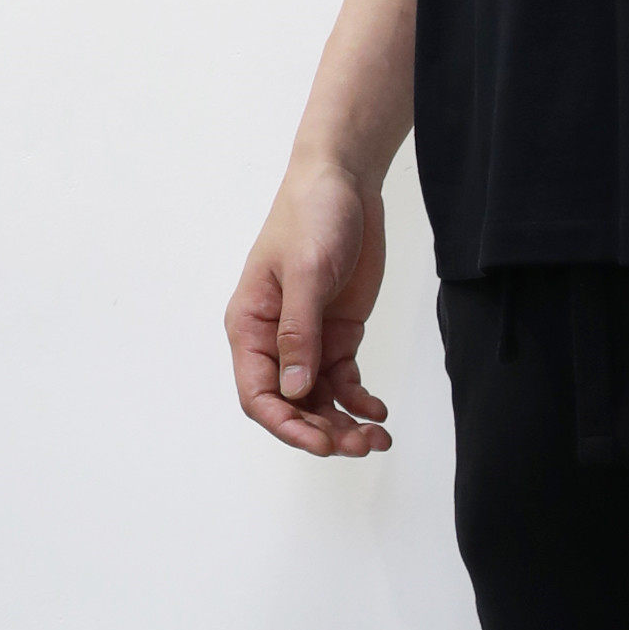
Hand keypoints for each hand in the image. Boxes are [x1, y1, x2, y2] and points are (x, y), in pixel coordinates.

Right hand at [227, 156, 392, 453]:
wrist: (344, 183)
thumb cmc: (311, 217)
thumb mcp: (305, 273)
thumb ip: (299, 333)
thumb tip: (295, 391)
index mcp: (249, 326)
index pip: (258, 394)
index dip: (286, 425)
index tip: (320, 443)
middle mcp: (274, 340)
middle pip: (291, 405)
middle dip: (322, 431)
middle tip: (358, 445)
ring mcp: (307, 339)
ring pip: (320, 400)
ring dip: (344, 423)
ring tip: (376, 438)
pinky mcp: (337, 334)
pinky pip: (344, 380)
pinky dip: (360, 400)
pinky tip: (379, 413)